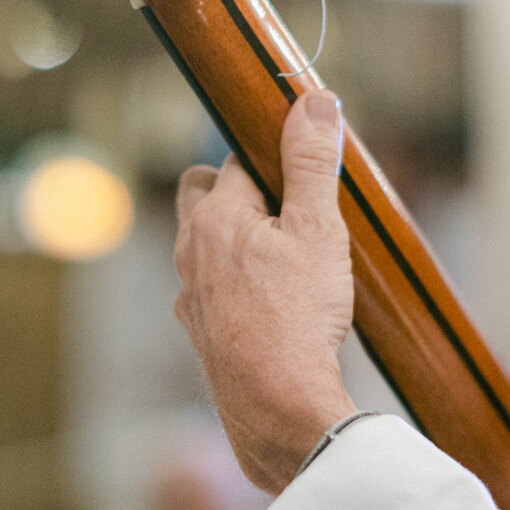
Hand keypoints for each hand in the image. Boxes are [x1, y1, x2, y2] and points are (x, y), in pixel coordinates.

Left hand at [175, 91, 356, 493]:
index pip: (239, 160)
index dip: (273, 160)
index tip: (303, 169)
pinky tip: (275, 304)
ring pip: (206, 244)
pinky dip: (238, 283)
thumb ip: (312, 163)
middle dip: (240, 190)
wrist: (277, 408)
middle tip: (290, 210)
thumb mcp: (318, 230)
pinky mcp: (203, 331)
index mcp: (214, 217)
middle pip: (204, 193)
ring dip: (240, 239)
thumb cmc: (297, 318)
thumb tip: (314, 101)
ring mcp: (192, 294)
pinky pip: (214, 288)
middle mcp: (191, 251)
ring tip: (288, 258)